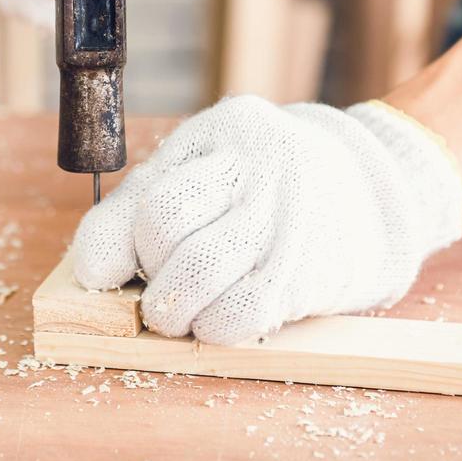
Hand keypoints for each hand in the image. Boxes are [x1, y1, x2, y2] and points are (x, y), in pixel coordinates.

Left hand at [71, 97, 461, 344]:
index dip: (119, 247)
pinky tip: (217, 319)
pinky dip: (214, 328)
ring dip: (173, 312)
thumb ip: (137, 207)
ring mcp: (286, 223)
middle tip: (156, 288)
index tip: (120, 267)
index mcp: (224, 131)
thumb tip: (92, 273)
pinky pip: (242, 316)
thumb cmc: (259, 184)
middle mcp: (259, 171)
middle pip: (167, 236)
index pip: (150, 199)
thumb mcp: (201, 165)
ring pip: (199, 279)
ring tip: (179, 311)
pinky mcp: (308, 273)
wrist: (369, 192)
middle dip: (147, 276)